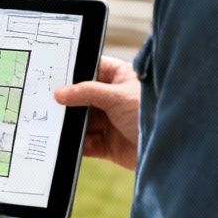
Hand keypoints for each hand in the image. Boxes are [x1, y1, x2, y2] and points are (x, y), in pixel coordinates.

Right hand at [55, 56, 139, 170]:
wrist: (172, 148)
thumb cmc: (150, 112)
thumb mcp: (116, 96)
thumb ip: (86, 92)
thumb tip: (60, 93)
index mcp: (119, 78)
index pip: (92, 70)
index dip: (73, 72)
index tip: (53, 76)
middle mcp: (114, 99)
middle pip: (83, 98)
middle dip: (68, 103)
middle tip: (46, 101)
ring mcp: (111, 122)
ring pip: (83, 122)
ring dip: (70, 125)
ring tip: (52, 124)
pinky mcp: (110, 145)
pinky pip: (88, 144)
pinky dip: (77, 144)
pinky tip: (66, 142)